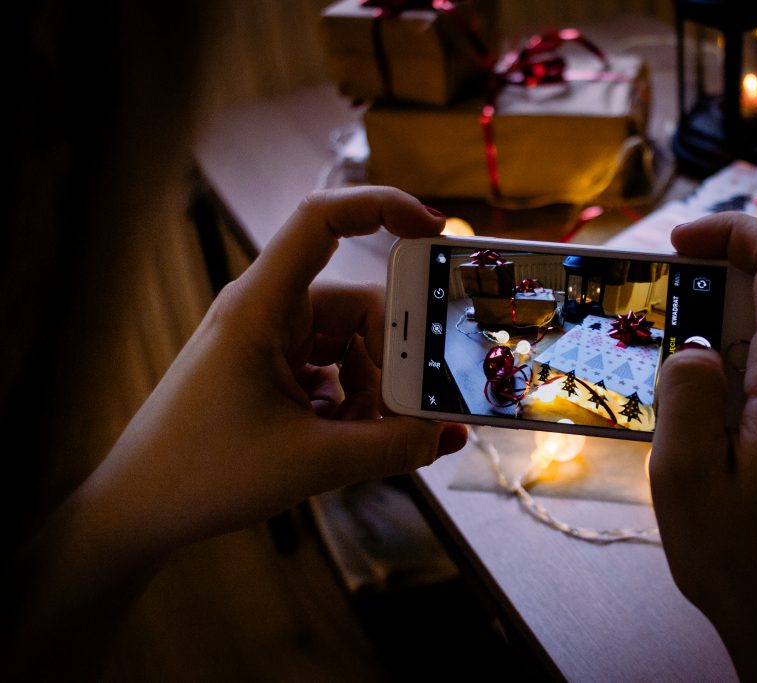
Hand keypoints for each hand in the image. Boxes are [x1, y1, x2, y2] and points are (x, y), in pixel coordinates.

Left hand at [79, 186, 466, 555]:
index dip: (381, 207)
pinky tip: (352, 443)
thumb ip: (390, 447)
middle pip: (359, 306)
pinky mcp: (273, 374)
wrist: (140, 510)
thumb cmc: (201, 473)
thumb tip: (444, 433)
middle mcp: (267, 313)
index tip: (434, 229)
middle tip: (419, 402)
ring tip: (378, 439)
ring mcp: (270, 344)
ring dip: (375, 390)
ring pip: (352, 345)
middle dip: (395, 354)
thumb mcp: (312, 462)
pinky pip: (334, 372)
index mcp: (261, 307)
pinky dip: (354, 404)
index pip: (321, 219)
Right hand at [649, 213, 756, 680]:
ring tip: (665, 388)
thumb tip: (691, 343)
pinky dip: (734, 368)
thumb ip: (684, 393)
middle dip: (705, 296)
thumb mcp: (684, 479)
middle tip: (645, 333)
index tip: (677, 242)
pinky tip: (697, 417)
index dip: (730, 231)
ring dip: (715, 337)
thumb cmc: (742, 561)